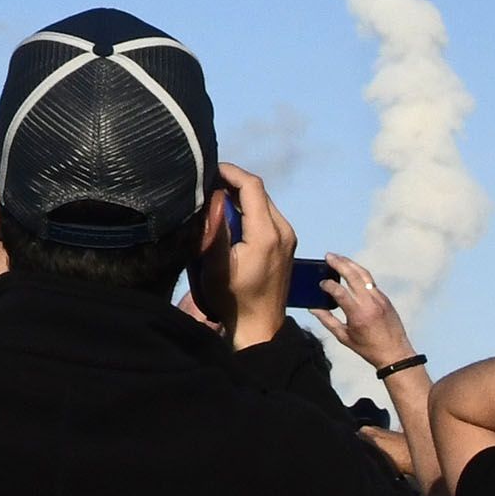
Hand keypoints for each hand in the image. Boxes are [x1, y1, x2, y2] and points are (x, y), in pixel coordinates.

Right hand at [196, 166, 298, 350]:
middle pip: (258, 191)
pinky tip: (230, 217)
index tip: (209, 169)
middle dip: (233, 181)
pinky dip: (248, 208)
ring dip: (240, 195)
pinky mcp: (286, 243)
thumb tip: (212, 196)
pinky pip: (267, 214)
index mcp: (267, 233)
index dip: (230, 171)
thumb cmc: (234, 299)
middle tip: (206, 183)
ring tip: (214, 198)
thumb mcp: (215, 266)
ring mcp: (288, 236)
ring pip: (263, 201)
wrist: (260, 325)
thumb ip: (214, 229)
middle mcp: (283, 230)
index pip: (252, 186)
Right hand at [309, 252, 420, 375]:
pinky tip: (351, 271)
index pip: (339, 292)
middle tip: (328, 256)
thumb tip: (313, 308)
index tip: (321, 283)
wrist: (395, 353)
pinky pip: (370, 282)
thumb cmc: (368, 348)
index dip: (328, 285)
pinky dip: (359, 274)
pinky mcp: (385, 298)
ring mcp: (379, 298)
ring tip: (339, 258)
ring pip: (364, 274)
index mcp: (358, 314)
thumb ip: (327, 321)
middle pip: (353, 275)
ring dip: (350, 263)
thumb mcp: (344, 337)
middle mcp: (370, 303)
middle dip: (339, 263)